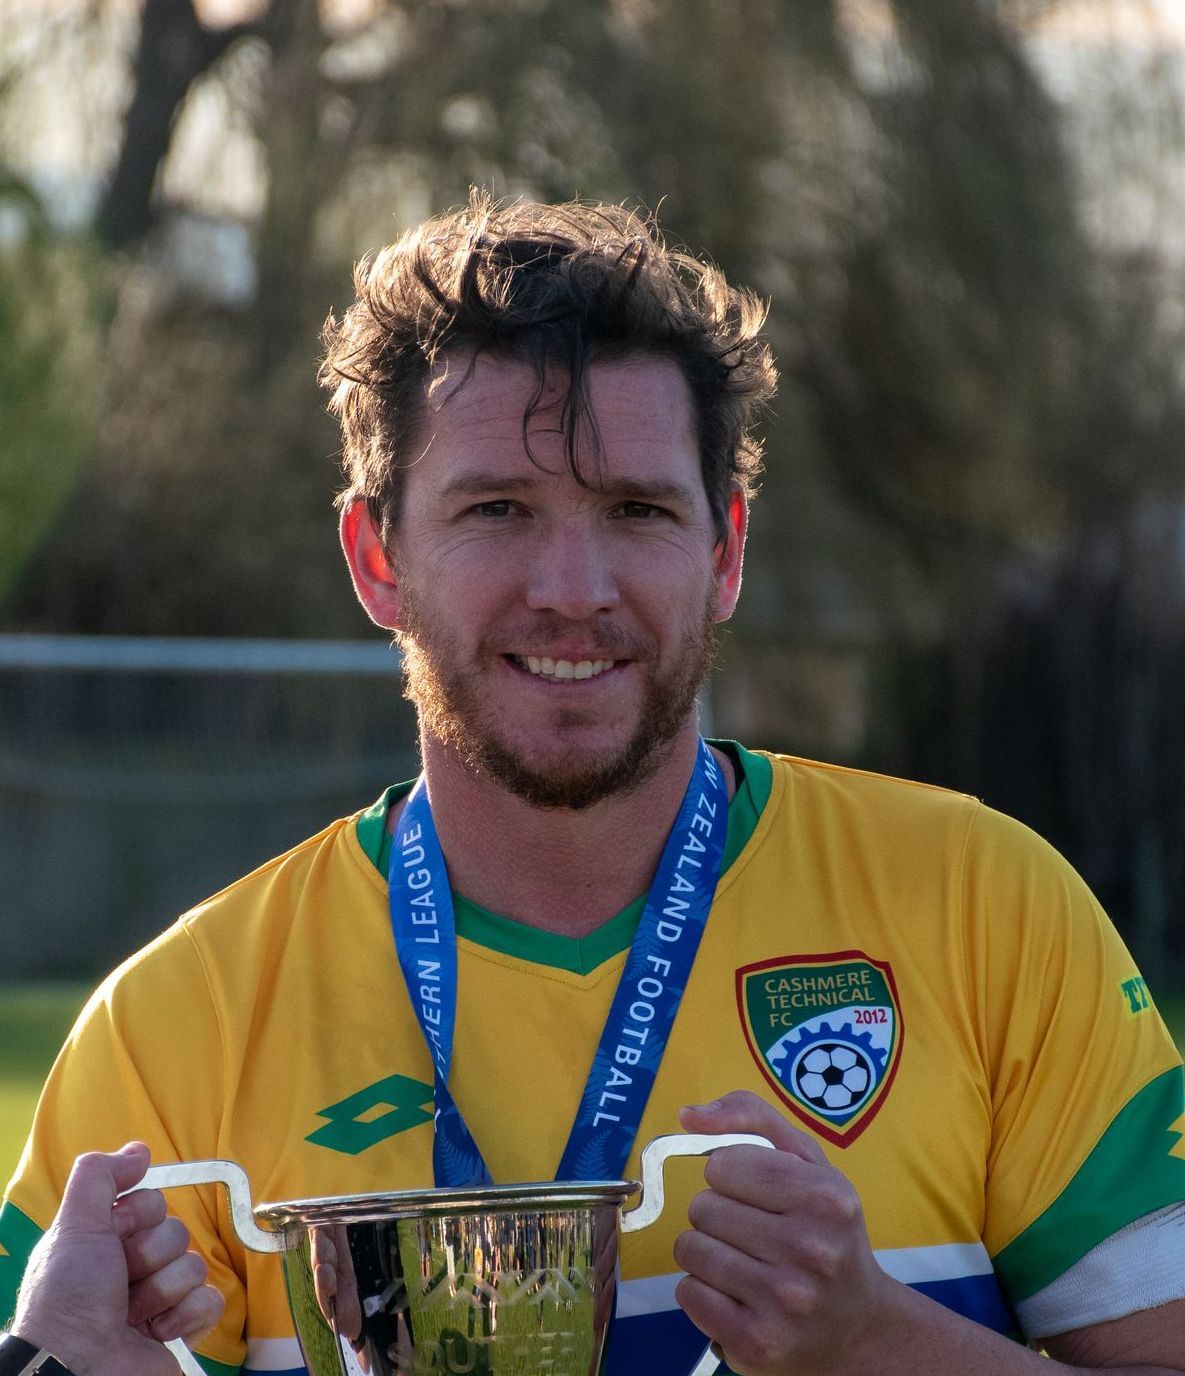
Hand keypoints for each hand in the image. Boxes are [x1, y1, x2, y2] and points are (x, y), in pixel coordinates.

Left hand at [12, 1142, 223, 1375]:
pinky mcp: (184, 1329)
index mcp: (107, 1243)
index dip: (137, 1218)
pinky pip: (212, 1300)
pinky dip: (186, 1315)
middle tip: (120, 1282)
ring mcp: (160, 1301)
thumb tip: (139, 1150)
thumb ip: (99, 1176)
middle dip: (150, 1257)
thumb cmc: (68, 1302)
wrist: (79, 1369)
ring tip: (132, 1316)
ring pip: (195, 1265)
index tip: (112, 1241)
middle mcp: (133, 1269)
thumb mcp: (72, 1227)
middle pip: (175, 1231)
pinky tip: (158, 1331)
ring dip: (163, 1291)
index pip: (152, 1202)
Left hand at [674, 1091, 894, 1375]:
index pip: (723, 1163)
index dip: (729, 1174)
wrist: (857, 1327)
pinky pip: (688, 1293)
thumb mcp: (805, 1161)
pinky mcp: (756, 1343)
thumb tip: (687, 1115)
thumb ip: (750, 1118)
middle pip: (702, 1207)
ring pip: (690, 1248)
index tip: (754, 1191)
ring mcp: (784, 1302)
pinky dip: (703, 1291)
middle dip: (718, 1214)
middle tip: (754, 1233)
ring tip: (746, 1263)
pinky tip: (737, 1295)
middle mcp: (811, 1250)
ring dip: (707, 1252)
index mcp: (826, 1198)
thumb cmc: (823, 1229)